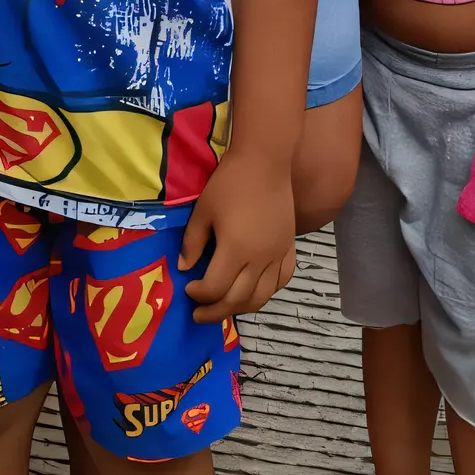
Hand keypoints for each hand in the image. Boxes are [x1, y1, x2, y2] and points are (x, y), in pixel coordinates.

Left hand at [179, 150, 296, 322]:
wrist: (265, 160)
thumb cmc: (230, 182)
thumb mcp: (203, 210)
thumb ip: (193, 242)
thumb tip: (184, 268)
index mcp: (235, 249)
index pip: (215, 288)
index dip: (199, 294)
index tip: (188, 288)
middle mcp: (259, 259)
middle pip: (238, 299)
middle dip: (216, 311)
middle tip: (200, 314)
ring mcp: (277, 255)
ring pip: (262, 297)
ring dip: (242, 307)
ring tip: (226, 306)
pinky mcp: (289, 247)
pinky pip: (282, 280)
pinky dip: (267, 292)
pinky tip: (255, 290)